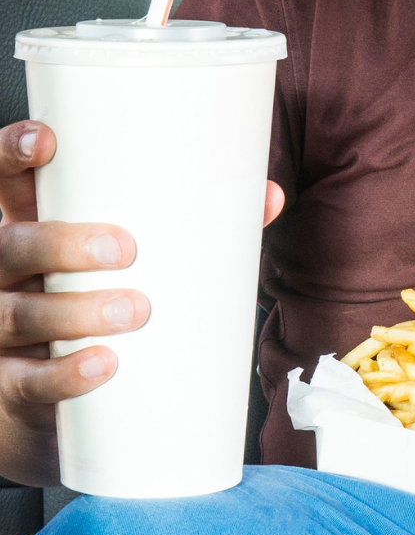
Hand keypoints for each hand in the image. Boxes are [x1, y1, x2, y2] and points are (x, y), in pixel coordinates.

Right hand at [0, 121, 285, 487]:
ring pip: (19, 314)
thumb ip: (192, 224)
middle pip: (11, 245)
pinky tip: (102, 366)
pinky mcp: (10, 386)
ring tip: (136, 310)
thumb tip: (267, 195)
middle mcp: (2, 272)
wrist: (49, 393)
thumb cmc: (95, 296)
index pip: (4, 182)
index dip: (12, 155)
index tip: (47, 141)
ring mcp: (0, 328)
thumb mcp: (128, 258)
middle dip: (62, 243)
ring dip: (77, 311)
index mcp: (27, 226)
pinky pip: (26, 382)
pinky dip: (65, 375)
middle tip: (125, 250)